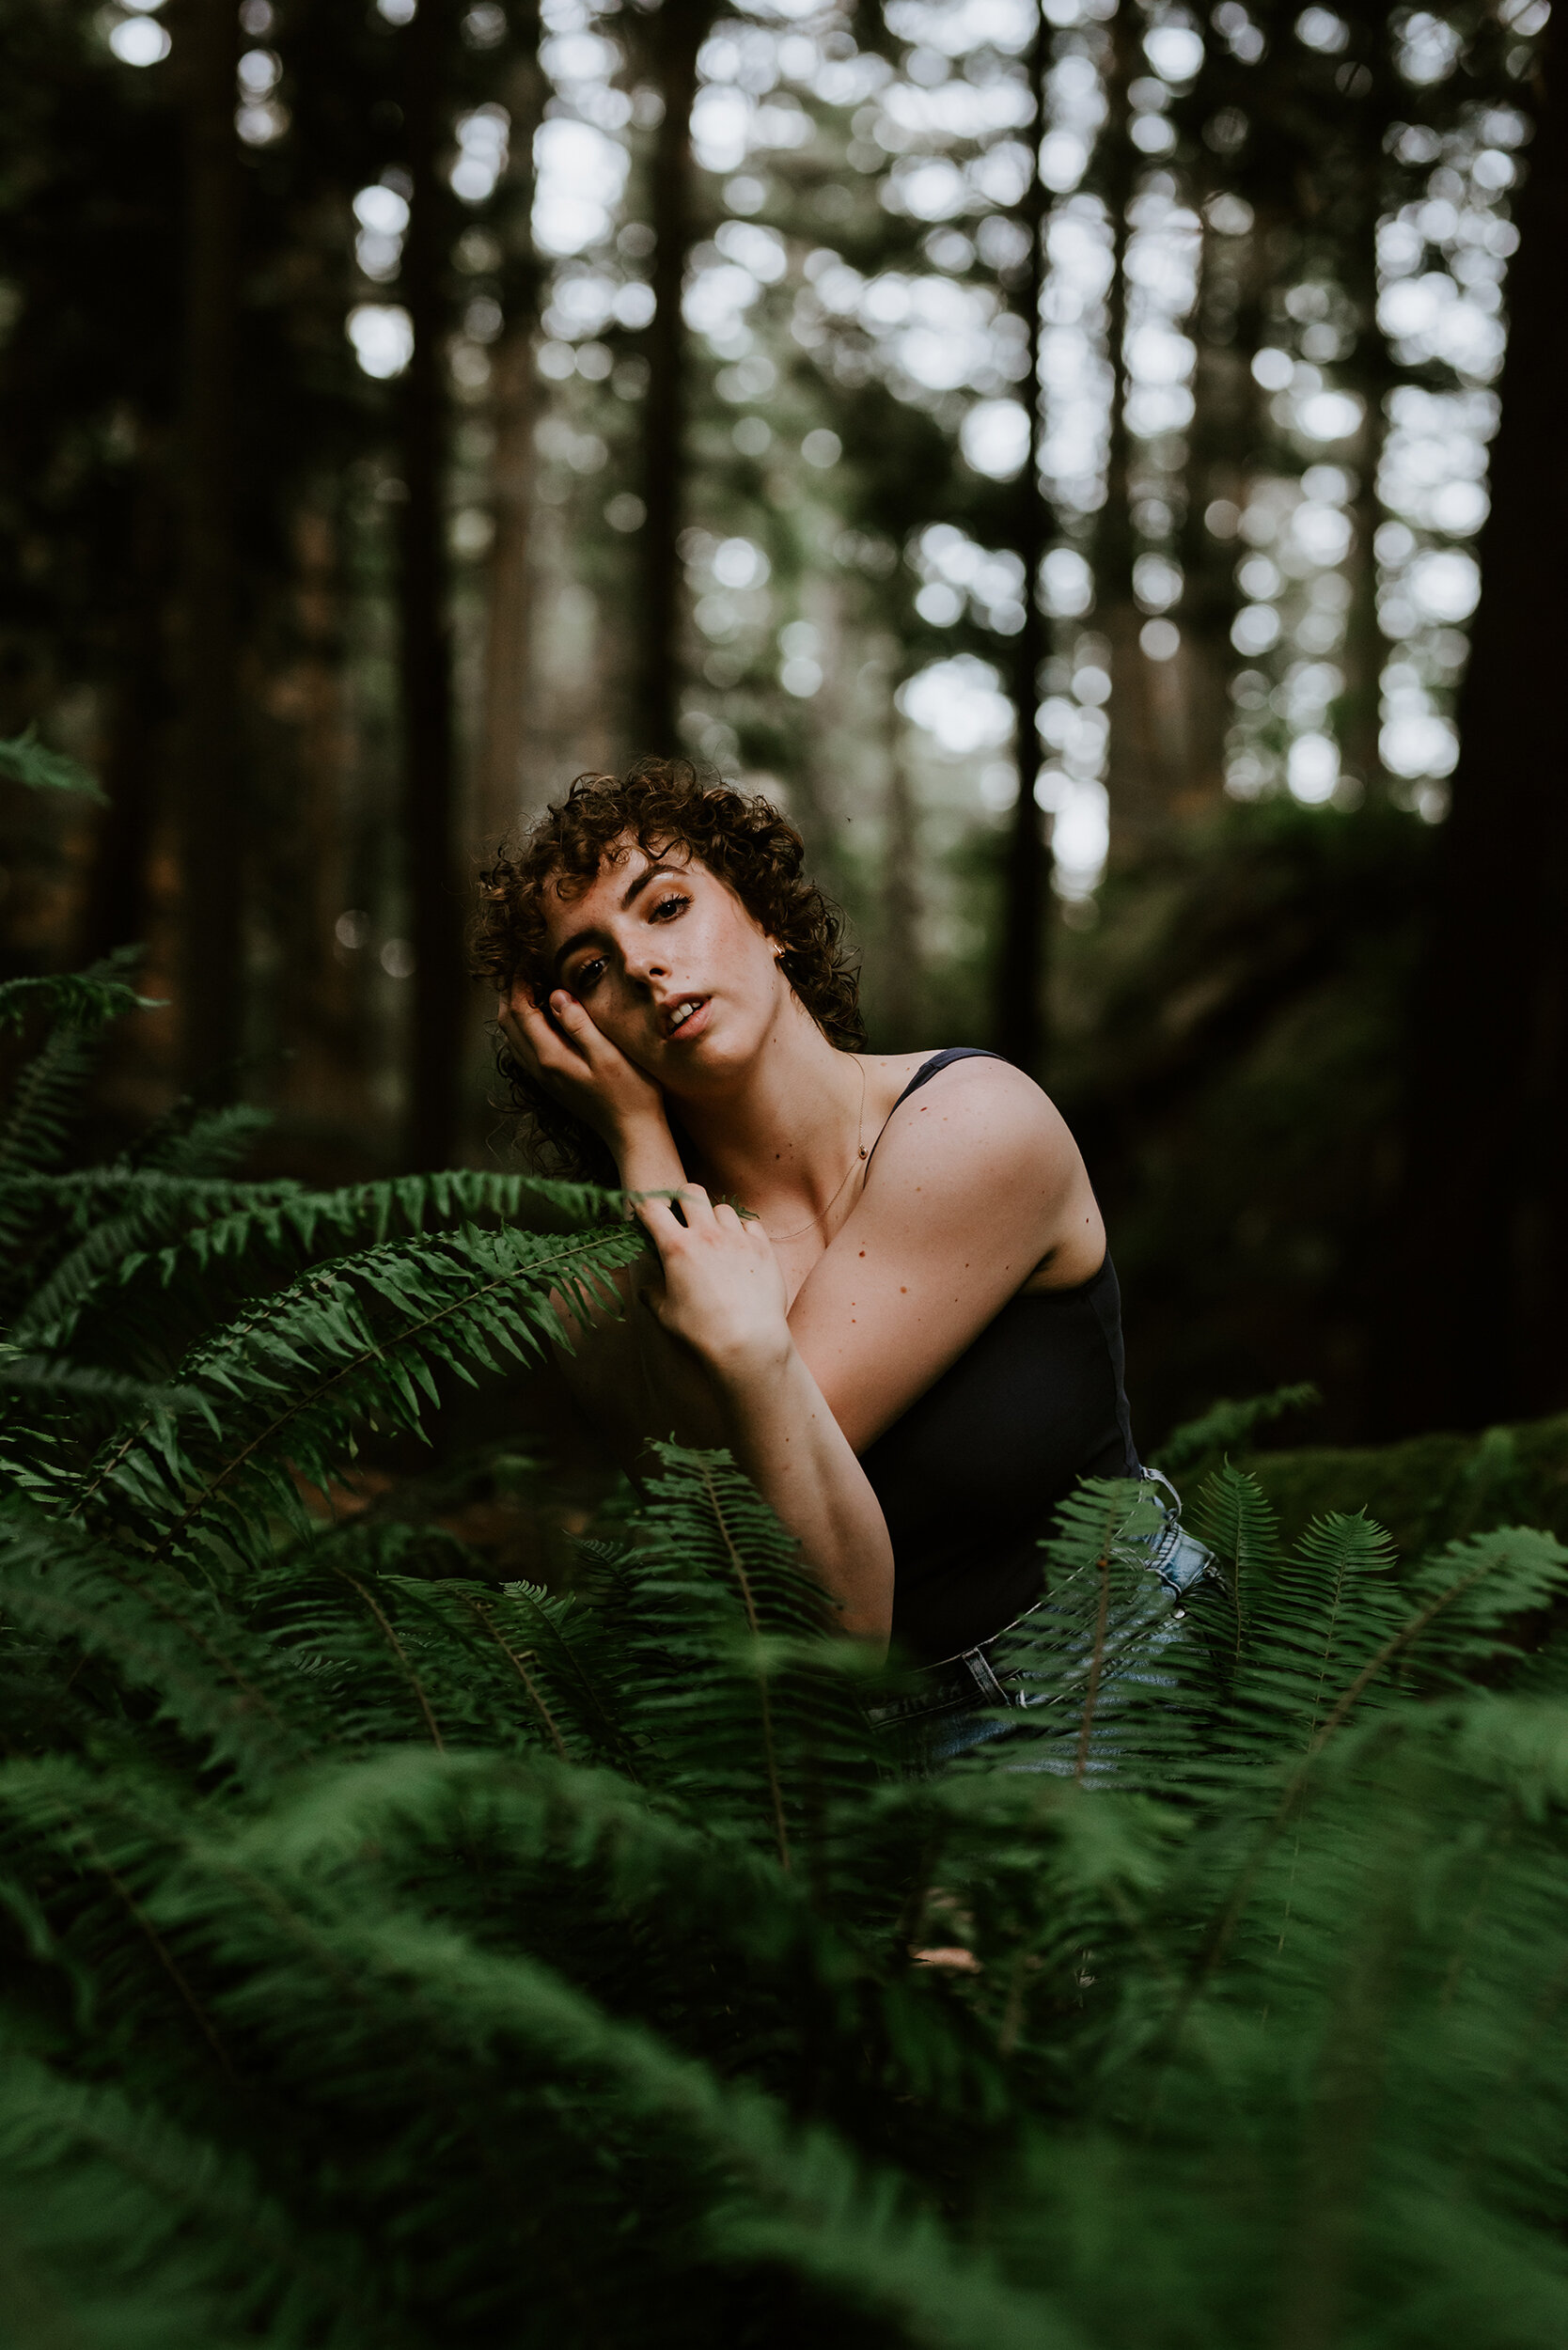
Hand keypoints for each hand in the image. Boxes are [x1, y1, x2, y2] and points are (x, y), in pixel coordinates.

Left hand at [498, 983, 665, 1157]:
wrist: (633, 1133)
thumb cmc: (631, 1093)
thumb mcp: (609, 1054)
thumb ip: (580, 1024)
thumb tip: (557, 995)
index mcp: (551, 1056)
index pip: (521, 1009)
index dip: (518, 980)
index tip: (526, 957)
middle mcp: (540, 1068)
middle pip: (509, 1022)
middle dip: (510, 991)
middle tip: (524, 967)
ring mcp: (544, 1077)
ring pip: (512, 1036)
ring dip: (515, 1008)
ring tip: (528, 985)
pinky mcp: (551, 1082)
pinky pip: (524, 1048)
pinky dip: (523, 1026)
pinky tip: (541, 1017)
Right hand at [633, 1186, 791, 1381]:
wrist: (748, 1341)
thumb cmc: (702, 1331)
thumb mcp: (666, 1314)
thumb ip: (652, 1294)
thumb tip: (647, 1288)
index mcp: (677, 1247)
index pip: (652, 1208)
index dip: (645, 1206)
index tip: (645, 1214)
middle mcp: (707, 1235)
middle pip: (691, 1192)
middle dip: (682, 1199)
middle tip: (682, 1216)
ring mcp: (737, 1238)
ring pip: (722, 1208)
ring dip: (714, 1219)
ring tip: (714, 1238)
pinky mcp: (762, 1247)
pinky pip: (750, 1225)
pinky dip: (741, 1232)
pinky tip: (739, 1248)